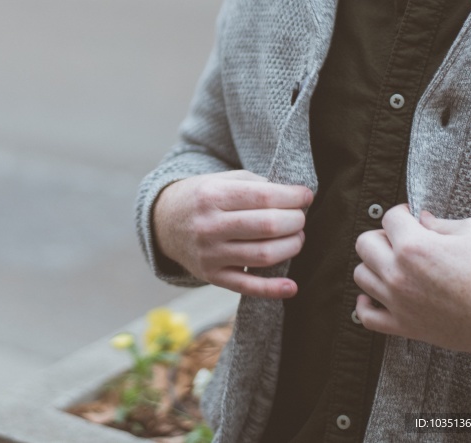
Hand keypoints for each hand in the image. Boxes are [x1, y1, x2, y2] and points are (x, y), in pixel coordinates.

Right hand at [152, 170, 311, 298]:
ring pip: (263, 256)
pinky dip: (272, 289)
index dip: (292, 197)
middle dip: (295, 221)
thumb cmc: (203, 198)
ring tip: (296, 238)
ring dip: (291, 247)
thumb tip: (295, 197)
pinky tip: (291, 286)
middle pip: (267, 226)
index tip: (306, 196)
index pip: (264, 197)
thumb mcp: (222, 180)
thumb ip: (256, 184)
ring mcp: (210, 254)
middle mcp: (209, 226)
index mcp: (212, 196)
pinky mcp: (212, 276)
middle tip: (300, 218)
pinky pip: (247, 287)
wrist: (165, 223)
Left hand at [353, 204, 470, 360]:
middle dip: (383, 236)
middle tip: (402, 240)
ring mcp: (399, 302)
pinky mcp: (404, 326)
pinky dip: (366, 305)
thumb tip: (421, 220)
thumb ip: (440, 223)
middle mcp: (399, 273)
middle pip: (364, 243)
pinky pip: (366, 316)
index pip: (389, 217)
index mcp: (415, 246)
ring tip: (395, 265)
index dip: (402, 213)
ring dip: (375, 266)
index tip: (410, 217)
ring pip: (361, 275)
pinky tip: (378, 295)